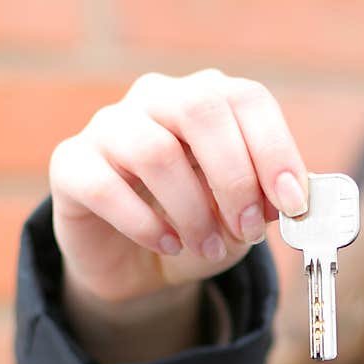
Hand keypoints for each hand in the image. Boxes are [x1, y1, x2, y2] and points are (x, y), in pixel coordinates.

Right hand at [49, 68, 309, 305]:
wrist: (142, 264)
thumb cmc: (201, 229)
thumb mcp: (244, 220)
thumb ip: (266, 205)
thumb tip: (291, 202)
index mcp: (209, 103)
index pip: (247, 99)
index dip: (275, 150)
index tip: (292, 204)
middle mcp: (158, 100)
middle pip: (200, 110)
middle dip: (235, 179)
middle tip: (247, 230)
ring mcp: (110, 127)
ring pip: (154, 150)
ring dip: (193, 211)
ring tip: (207, 247)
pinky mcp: (71, 165)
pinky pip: (104, 185)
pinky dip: (144, 224)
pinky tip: (167, 245)